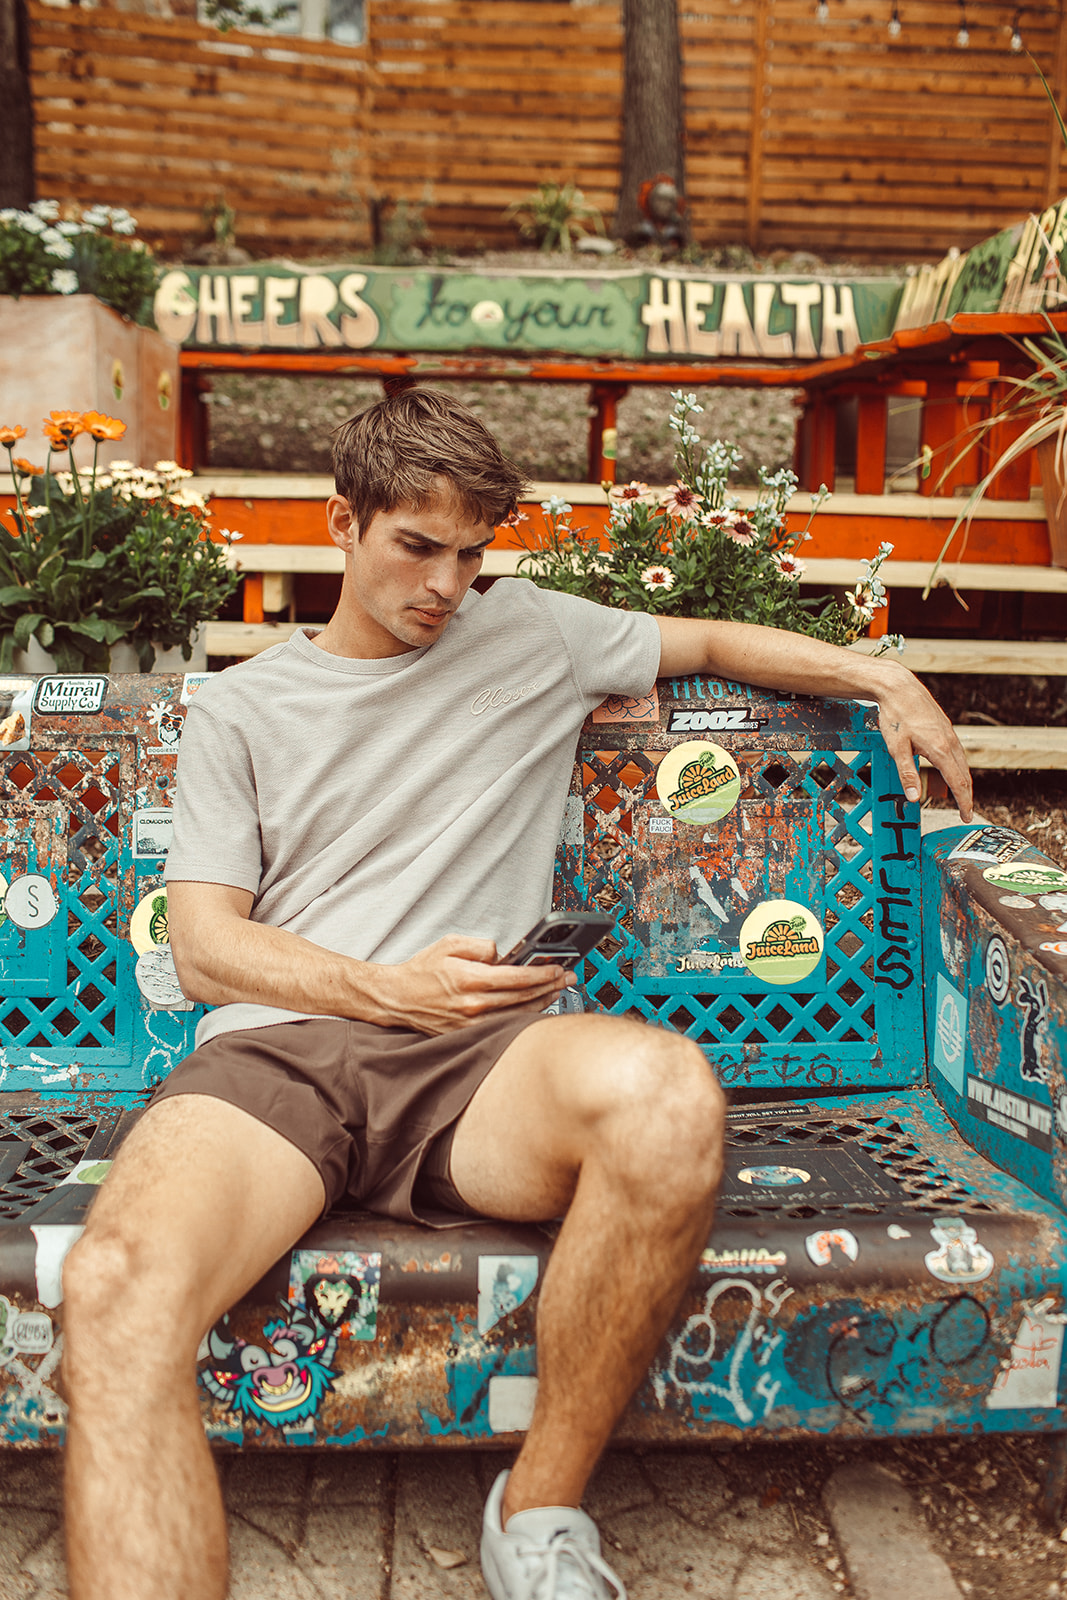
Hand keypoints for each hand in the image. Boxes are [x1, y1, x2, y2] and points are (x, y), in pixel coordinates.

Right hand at [364, 935, 574, 1034]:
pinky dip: (522, 1016)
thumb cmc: (421, 971)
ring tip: (557, 991)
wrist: (396, 999)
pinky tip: (533, 1007)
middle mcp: (473, 1005)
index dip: (543, 974)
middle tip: (567, 977)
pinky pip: (503, 1026)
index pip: (518, 978)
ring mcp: (471, 1024)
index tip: (558, 968)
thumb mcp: (449, 944)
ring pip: (517, 1015)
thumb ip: (481, 946)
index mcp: (470, 979)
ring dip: (541, 1002)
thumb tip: (503, 954)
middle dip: (550, 986)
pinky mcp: (468, 1034)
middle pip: (523, 997)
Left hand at [874, 661, 972, 820]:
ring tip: (961, 796)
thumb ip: (907, 774)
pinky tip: (951, 770)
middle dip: (967, 795)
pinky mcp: (945, 728)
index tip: (966, 815)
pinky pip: (957, 753)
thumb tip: (914, 798)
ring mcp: (949, 734)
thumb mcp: (897, 749)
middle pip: (965, 775)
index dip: (964, 802)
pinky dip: (958, 767)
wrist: (899, 687)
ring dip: (963, 781)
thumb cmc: (896, 716)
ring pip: (962, 763)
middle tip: (966, 812)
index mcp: (941, 749)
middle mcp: (950, 742)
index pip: (958, 783)